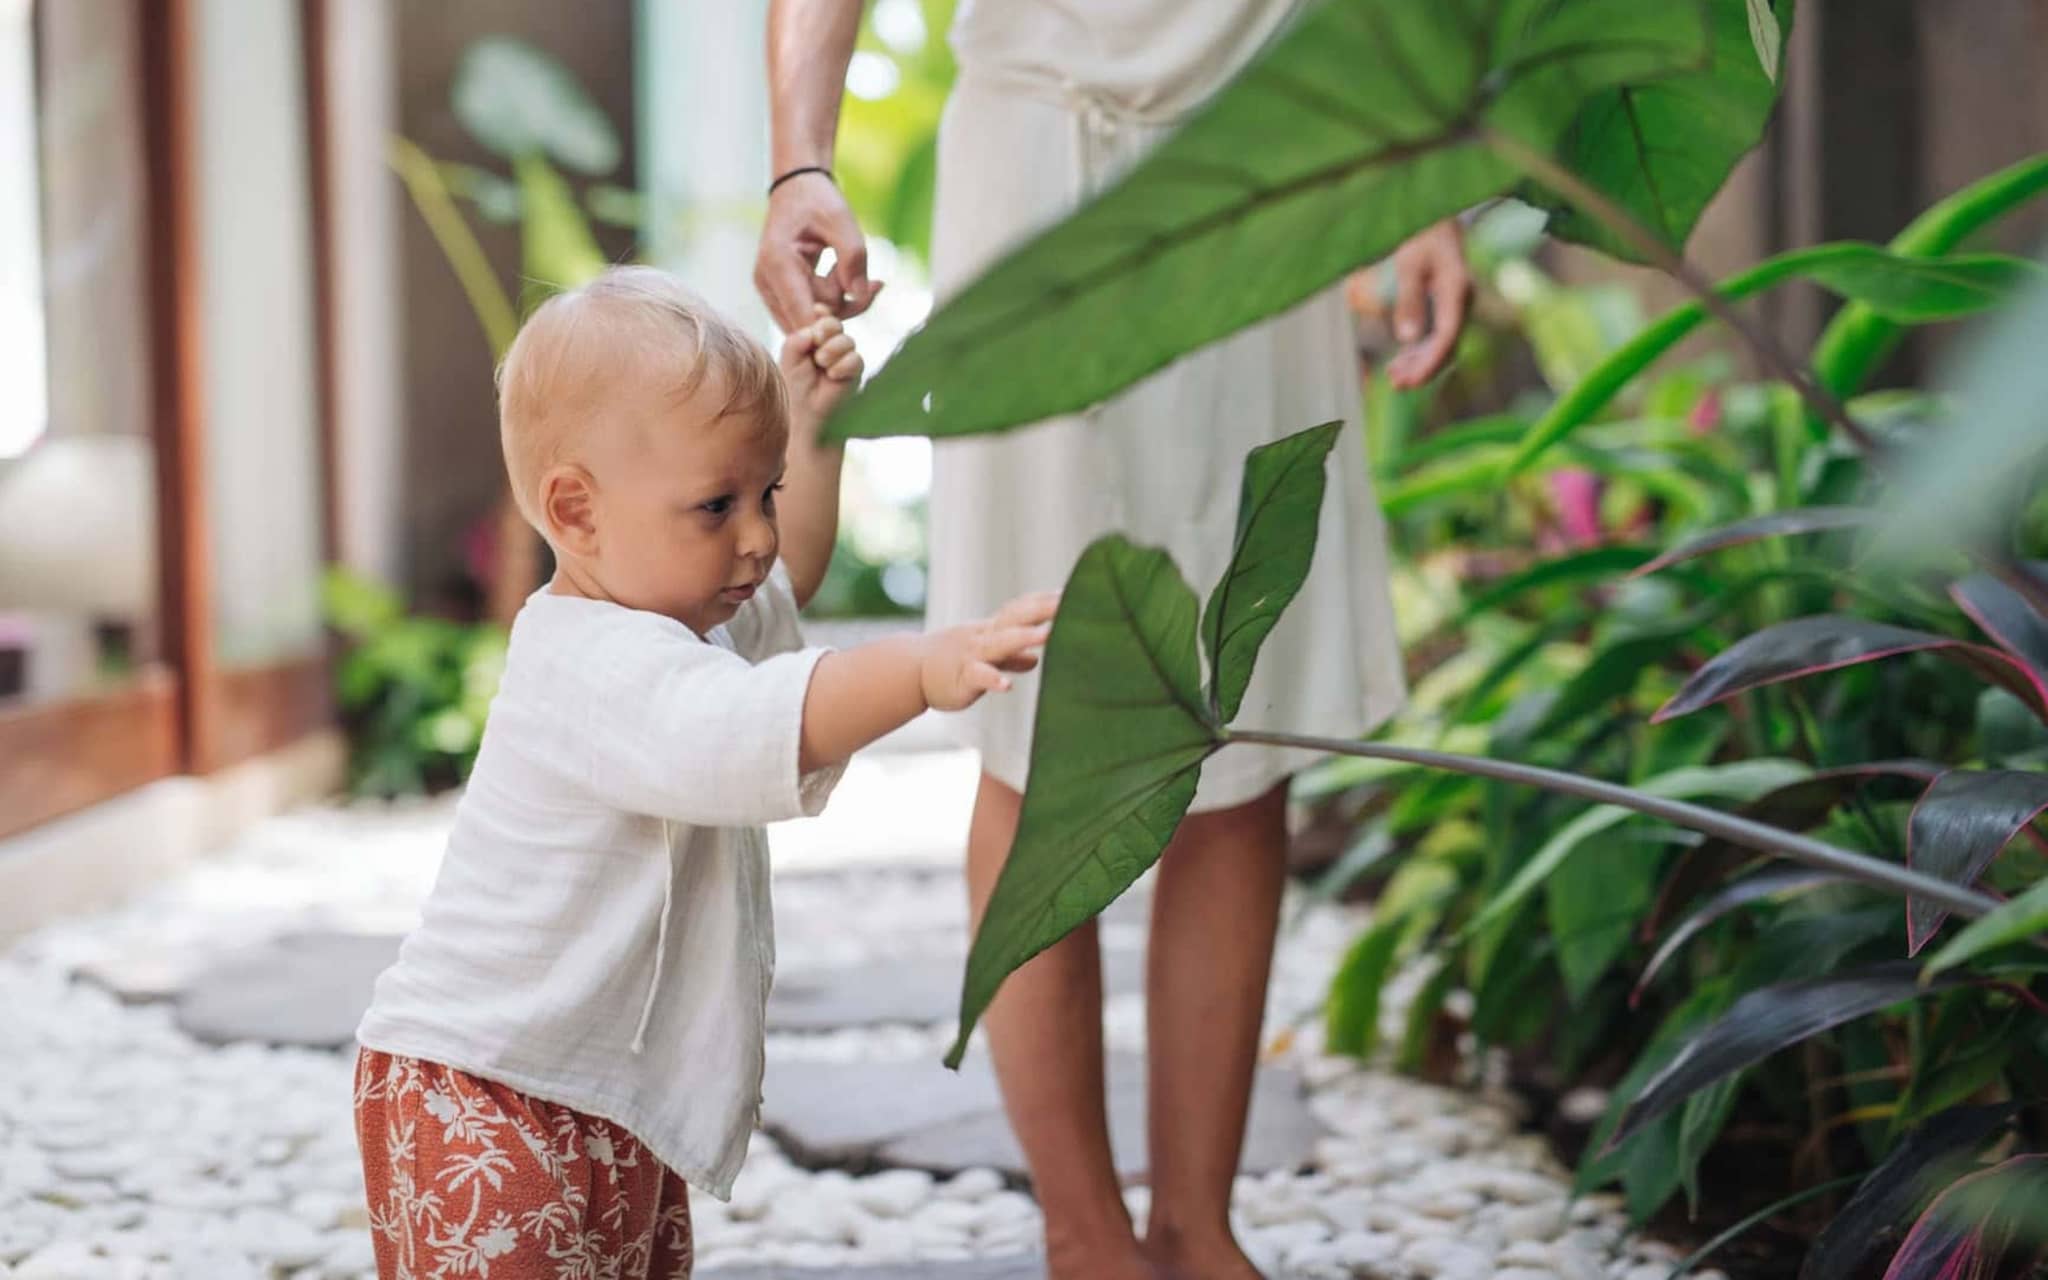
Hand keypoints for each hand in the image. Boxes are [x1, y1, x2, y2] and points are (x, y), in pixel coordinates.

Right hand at [754, 171, 883, 332]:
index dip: (832, 324)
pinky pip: (812, 312)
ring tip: (858, 270)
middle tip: (875, 282)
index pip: (802, 316)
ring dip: (842, 301)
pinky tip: (853, 277)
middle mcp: (767, 283)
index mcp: (777, 263)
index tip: (865, 303)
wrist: (797, 188)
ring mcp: (772, 291)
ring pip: (813, 320)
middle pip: (810, 322)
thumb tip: (860, 295)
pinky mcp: (782, 294)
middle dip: (845, 307)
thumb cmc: (817, 199)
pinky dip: (836, 300)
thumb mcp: (841, 219)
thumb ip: (853, 256)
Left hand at [781, 305, 863, 430]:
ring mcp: (845, 356)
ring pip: (847, 340)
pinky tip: (833, 376)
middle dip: (825, 330)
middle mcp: (831, 344)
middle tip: (815, 347)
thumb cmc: (796, 387)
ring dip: (832, 350)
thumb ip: (797, 340)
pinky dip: (843, 365)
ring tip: (821, 364)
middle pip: (835, 324)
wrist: (806, 413)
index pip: (821, 317)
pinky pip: (856, 359)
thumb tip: (814, 330)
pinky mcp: (856, 371)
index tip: (816, 315)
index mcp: (814, 337)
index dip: (820, 315)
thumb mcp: (789, 358)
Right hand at [918, 591, 1060, 711]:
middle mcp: (984, 636)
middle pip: (1015, 617)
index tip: (1073, 591)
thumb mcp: (984, 656)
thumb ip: (1011, 656)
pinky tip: (1007, 686)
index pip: (1022, 608)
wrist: (910, 671)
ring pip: (999, 642)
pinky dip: (993, 679)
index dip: (1045, 600)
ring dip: (1023, 637)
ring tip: (1047, 635)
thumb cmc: (951, 662)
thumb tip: (1035, 658)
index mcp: (992, 629)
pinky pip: (978, 676)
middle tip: (1068, 602)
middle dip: (1042, 609)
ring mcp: (972, 655)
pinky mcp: (961, 678)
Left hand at [1384, 218, 1471, 388]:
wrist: (1435, 215)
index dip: (1430, 362)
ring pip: (1443, 344)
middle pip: (1448, 345)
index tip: (1410, 381)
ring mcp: (1458, 304)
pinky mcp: (1450, 305)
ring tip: (1393, 377)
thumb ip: (1409, 300)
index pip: (1448, 335)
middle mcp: (1463, 299)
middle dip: (1423, 369)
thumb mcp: (1409, 263)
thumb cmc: (1421, 233)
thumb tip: (1407, 339)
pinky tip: (1400, 361)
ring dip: (1420, 363)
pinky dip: (1420, 350)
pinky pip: (1438, 335)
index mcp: (1457, 288)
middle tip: (1395, 385)